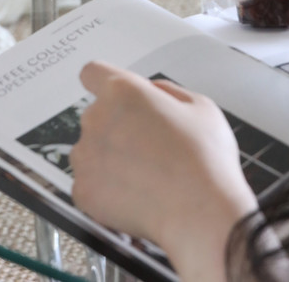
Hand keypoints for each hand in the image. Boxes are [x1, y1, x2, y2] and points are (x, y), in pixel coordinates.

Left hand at [70, 61, 257, 281]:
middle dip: (116, 126)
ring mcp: (86, 156)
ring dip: (108, 157)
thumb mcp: (201, 106)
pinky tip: (134, 195)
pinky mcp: (83, 191)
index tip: (110, 94)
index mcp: (123, 91)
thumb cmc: (205, 160)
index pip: (92, 73)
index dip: (102, 82)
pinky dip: (105, 189)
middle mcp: (97, 118)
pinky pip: (89, 183)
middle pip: (97, 115)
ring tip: (143, 175)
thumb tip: (152, 93)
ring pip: (90, 150)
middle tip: (147, 145)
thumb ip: (167, 91)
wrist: (201, 214)